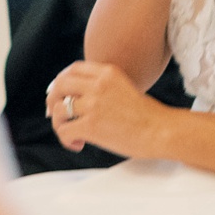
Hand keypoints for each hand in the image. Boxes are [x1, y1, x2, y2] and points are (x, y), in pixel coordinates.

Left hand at [45, 60, 163, 158]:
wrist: (162, 131)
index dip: (60, 82)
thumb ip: (102, 87)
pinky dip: (66, 140)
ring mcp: (94, 104)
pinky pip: (64, 131)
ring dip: (60, 124)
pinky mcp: (92, 125)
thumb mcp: (124, 88)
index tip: (59, 96)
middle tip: (57, 115)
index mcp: (108, 73)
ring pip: (59, 110)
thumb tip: (73, 99)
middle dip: (53, 100)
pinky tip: (79, 145)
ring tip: (73, 134)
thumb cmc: (146, 115)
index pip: (72, 69)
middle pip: (60, 85)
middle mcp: (99, 84)